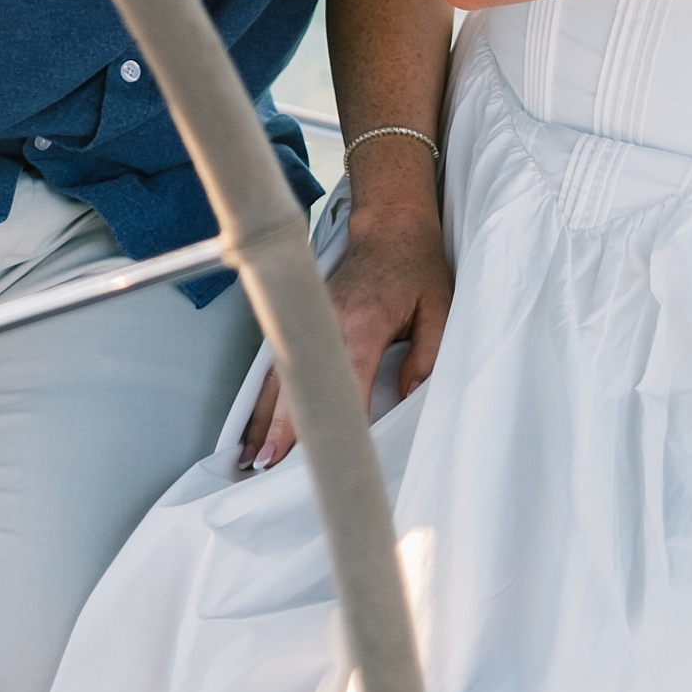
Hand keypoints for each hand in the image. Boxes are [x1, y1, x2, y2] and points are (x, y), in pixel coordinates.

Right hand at [238, 201, 452, 471]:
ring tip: (252, 456)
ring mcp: (310, 316)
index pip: (345, 377)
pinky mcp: (303, 317)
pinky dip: (267, 394)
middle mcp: (328, 318)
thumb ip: (428, 354)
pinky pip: (280, 360)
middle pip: (299, 378)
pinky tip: (257, 423)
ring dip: (265, 414)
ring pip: (280, 371)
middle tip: (267, 464)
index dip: (332, 416)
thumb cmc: (415, 267)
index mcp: (364, 320)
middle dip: (283, 424)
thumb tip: (408, 397)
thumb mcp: (439, 307)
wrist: (391, 227)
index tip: (321, 450)